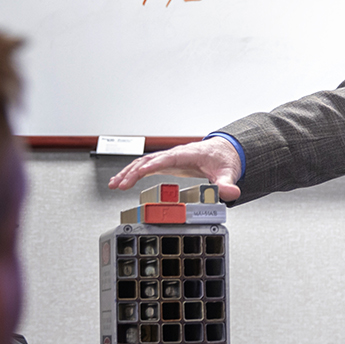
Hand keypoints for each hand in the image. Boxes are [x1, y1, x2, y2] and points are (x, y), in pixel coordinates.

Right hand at [108, 136, 242, 198]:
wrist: (224, 151)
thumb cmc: (223, 159)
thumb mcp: (228, 173)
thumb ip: (227, 184)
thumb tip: (230, 192)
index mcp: (187, 154)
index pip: (167, 158)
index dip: (153, 165)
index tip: (141, 171)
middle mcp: (175, 154)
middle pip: (149, 160)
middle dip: (133, 171)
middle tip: (121, 184)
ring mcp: (169, 159)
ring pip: (144, 162)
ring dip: (128, 172)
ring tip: (114, 184)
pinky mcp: (167, 164)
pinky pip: (146, 166)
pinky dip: (133, 173)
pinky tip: (121, 181)